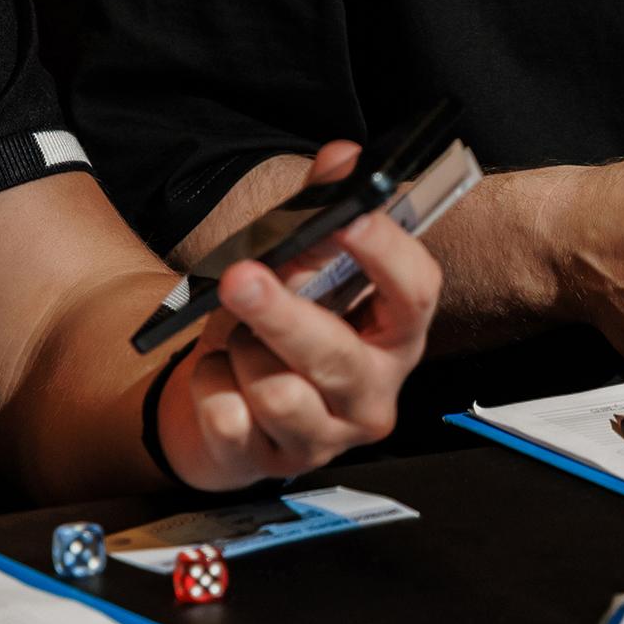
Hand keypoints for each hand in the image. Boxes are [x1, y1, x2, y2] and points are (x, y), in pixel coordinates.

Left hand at [156, 142, 441, 489]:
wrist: (221, 399)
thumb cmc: (275, 325)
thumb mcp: (298, 265)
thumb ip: (320, 208)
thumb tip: (342, 156)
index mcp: (397, 333)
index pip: (415, 293)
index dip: (384, 251)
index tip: (347, 215)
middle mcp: (374, 392)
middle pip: (338, 355)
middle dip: (284, 313)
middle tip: (240, 276)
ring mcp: (326, 437)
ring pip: (277, 391)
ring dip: (241, 350)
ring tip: (239, 338)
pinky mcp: (272, 466)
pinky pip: (228, 417)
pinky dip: (208, 385)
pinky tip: (217, 377)